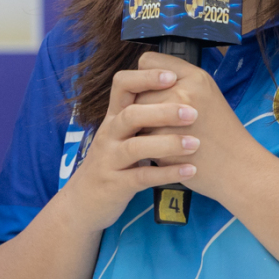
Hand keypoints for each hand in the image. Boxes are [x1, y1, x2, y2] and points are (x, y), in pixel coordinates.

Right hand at [56, 67, 200, 231]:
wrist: (84, 201)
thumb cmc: (113, 162)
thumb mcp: (120, 134)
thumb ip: (141, 114)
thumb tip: (174, 89)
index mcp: (113, 117)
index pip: (122, 85)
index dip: (145, 77)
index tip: (172, 76)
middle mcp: (109, 135)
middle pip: (131, 114)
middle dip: (163, 111)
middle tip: (194, 113)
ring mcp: (110, 160)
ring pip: (135, 147)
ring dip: (167, 143)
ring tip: (195, 143)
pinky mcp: (115, 185)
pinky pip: (141, 177)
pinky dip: (166, 173)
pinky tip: (190, 171)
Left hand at [136, 51, 262, 207]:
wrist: (238, 168)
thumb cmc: (221, 134)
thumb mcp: (206, 95)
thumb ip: (177, 83)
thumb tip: (142, 79)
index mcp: (195, 76)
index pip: (148, 61)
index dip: (145, 77)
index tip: (152, 91)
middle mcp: (185, 90)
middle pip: (138, 90)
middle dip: (143, 106)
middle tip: (163, 122)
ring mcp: (174, 115)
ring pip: (135, 114)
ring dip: (142, 127)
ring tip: (165, 136)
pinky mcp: (165, 139)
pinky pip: (139, 136)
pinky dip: (148, 145)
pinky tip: (167, 151)